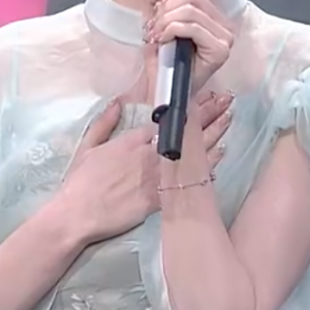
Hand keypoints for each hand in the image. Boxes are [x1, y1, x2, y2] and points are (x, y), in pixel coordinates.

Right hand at [57, 98, 229, 243]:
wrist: (79, 214)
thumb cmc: (80, 181)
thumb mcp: (88, 146)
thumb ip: (105, 122)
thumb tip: (118, 102)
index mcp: (133, 140)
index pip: (165, 118)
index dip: (184, 106)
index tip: (200, 94)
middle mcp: (150, 154)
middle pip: (183, 131)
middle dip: (206, 113)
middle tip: (225, 100)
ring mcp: (158, 177)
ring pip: (191, 153)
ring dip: (212, 135)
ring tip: (229, 118)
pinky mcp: (161, 199)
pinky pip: (188, 181)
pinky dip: (206, 168)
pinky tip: (221, 156)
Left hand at [145, 0, 234, 94]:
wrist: (163, 92)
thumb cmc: (163, 60)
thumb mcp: (158, 21)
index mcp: (213, 14)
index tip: (155, 7)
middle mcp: (224, 24)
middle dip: (166, 7)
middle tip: (154, 26)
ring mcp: (225, 37)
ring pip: (191, 9)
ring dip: (165, 20)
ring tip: (156, 35)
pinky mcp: (220, 50)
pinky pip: (192, 26)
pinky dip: (171, 29)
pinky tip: (162, 40)